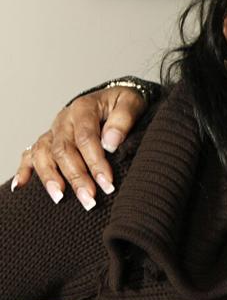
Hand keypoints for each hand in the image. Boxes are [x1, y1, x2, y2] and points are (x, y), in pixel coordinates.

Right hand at [11, 86, 146, 207]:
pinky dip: (24, 170)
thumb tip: (110, 142)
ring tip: (60, 198)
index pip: (85, 138)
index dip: (95, 162)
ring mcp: (53, 131)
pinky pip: (30, 154)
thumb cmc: (123, 103)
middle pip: (63, 150)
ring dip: (50, 177)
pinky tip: (21, 186)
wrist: (115, 99)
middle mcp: (64, 119)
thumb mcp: (131, 103)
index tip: (107, 183)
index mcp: (83, 108)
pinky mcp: (49, 140)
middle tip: (89, 199)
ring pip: (43, 154)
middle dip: (76, 177)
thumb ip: (123, 119)